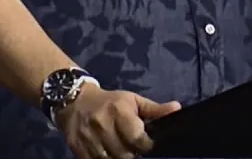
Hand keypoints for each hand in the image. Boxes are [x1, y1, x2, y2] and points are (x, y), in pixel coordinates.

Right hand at [54, 86, 180, 158]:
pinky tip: (108, 154)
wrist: (74, 99)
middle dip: (133, 155)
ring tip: (120, 151)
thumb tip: (177, 109)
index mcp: (118, 111)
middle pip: (125, 155)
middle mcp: (102, 124)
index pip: (138, 139)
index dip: (146, 147)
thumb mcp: (132, 101)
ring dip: (117, 158)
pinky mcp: (76, 146)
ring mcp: (87, 137)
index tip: (147, 146)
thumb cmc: (109, 102)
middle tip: (133, 149)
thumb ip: (154, 110)